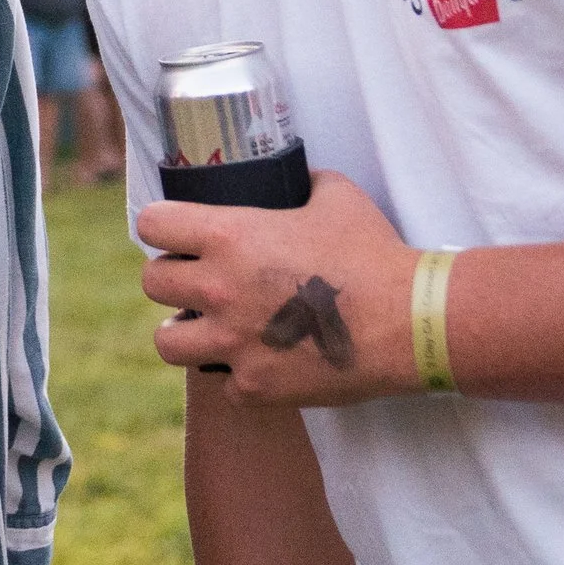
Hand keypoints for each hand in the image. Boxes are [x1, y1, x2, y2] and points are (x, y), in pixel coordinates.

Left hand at [137, 171, 417, 405]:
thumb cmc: (374, 253)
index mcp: (228, 236)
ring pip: (167, 342)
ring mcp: (233, 342)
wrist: (411, 321)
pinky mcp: (256, 386)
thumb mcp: (335, 195)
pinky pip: (223, 384)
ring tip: (213, 327)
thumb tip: (294, 179)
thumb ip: (300, 184)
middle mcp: (219, 289)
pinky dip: (240, 376)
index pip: (152, 224)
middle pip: (151, 283)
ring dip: (186, 332)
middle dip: (172, 279)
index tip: (177, 234)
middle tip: (200, 281)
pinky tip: (263, 362)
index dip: (164, 227)